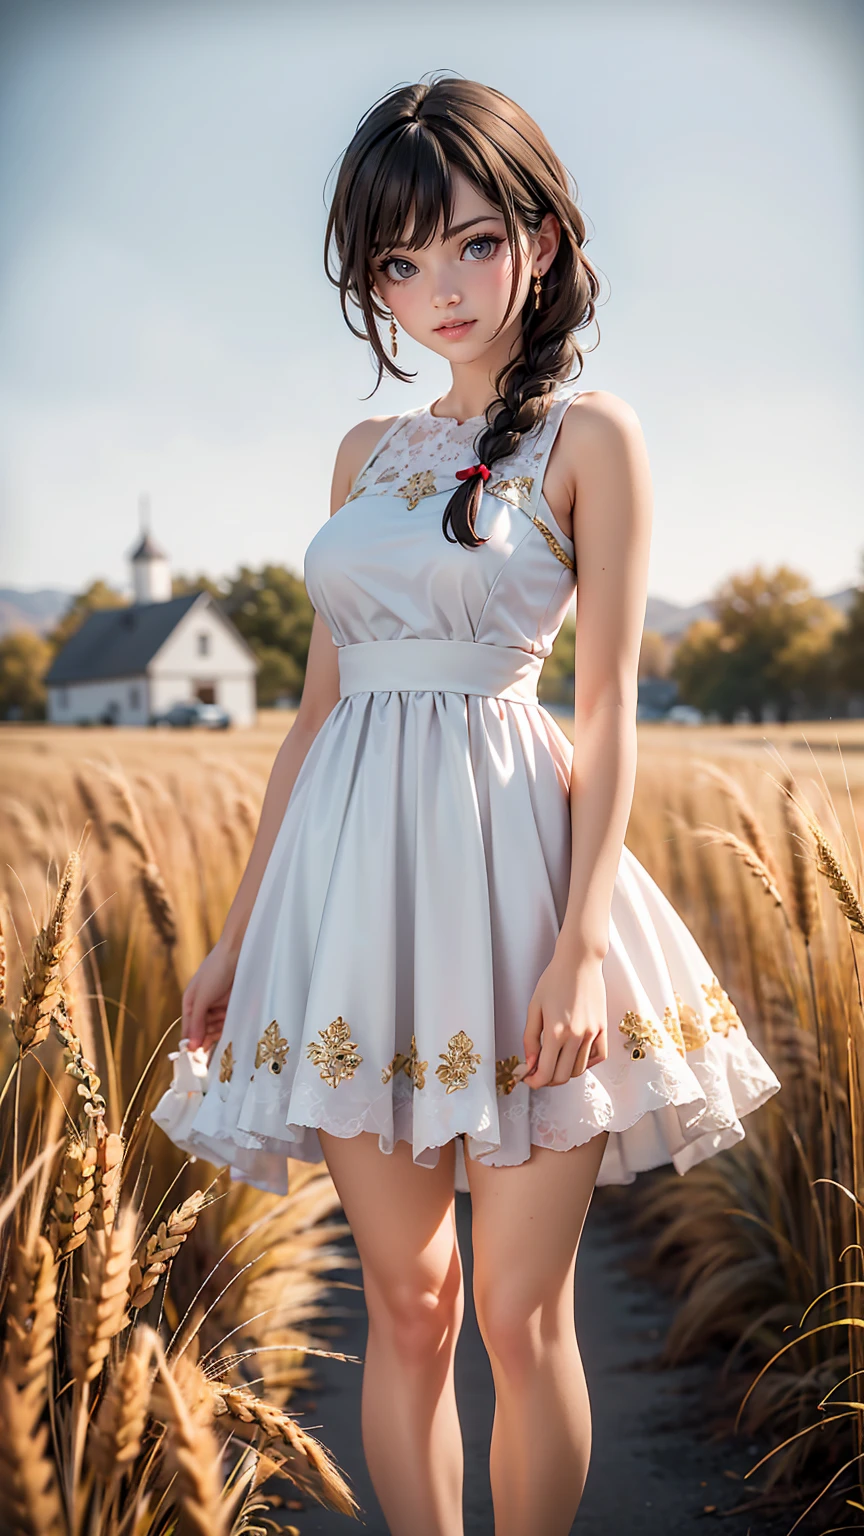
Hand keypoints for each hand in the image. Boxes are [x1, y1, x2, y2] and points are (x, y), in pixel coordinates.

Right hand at [182, 940, 237, 1051]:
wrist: (237, 952)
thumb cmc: (215, 970)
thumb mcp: (202, 997)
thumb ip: (197, 1021)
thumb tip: (190, 1046)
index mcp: (190, 1003)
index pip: (188, 1030)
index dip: (191, 1045)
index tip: (196, 1061)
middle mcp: (202, 1007)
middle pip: (202, 1032)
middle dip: (205, 1042)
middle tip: (209, 1058)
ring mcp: (217, 1006)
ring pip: (215, 1029)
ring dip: (217, 1036)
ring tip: (221, 1042)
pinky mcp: (231, 1005)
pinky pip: (227, 1022)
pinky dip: (228, 1028)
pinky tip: (230, 1035)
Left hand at [520, 950, 607, 1087]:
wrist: (579, 962)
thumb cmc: (554, 980)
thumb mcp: (534, 1007)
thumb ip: (530, 1038)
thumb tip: (530, 1063)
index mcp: (555, 1032)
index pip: (545, 1072)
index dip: (535, 1082)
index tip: (529, 1079)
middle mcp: (576, 1037)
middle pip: (562, 1076)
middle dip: (547, 1080)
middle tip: (538, 1072)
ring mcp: (592, 1033)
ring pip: (579, 1070)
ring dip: (565, 1072)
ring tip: (555, 1062)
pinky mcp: (603, 1029)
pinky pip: (598, 1057)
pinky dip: (587, 1063)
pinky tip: (575, 1056)